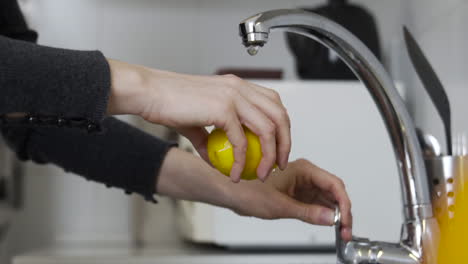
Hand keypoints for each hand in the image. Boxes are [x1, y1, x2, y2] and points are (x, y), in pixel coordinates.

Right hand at [106, 59, 290, 181]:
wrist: (149, 93)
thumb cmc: (168, 103)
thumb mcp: (196, 122)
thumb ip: (211, 138)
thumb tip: (218, 160)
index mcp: (238, 86)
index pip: (273, 104)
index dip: (281, 127)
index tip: (276, 148)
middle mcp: (240, 88)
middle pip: (279, 115)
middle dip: (284, 143)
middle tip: (278, 165)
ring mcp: (233, 96)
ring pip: (267, 129)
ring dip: (269, 156)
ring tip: (262, 174)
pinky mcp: (222, 108)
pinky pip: (241, 142)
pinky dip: (241, 162)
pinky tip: (235, 174)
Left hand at [230, 158, 352, 240]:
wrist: (233, 193)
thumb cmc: (249, 191)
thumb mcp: (280, 206)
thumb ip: (307, 213)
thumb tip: (330, 218)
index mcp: (303, 169)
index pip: (333, 184)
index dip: (343, 203)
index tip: (345, 219)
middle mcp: (306, 175)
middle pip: (334, 192)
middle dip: (343, 211)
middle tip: (346, 230)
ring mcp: (303, 185)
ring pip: (328, 199)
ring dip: (336, 215)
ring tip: (341, 231)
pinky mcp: (299, 195)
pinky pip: (318, 204)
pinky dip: (325, 215)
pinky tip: (330, 225)